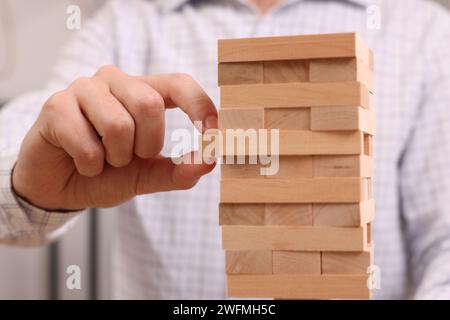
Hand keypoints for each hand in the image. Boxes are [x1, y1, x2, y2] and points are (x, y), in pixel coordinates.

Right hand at [12, 66, 216, 209]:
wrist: (60, 186)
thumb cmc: (105, 173)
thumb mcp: (147, 176)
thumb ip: (178, 171)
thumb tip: (211, 161)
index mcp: (142, 92)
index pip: (179, 84)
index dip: (200, 106)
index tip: (213, 134)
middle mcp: (114, 81)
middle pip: (150, 105)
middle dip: (144, 145)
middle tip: (127, 158)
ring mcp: (83, 89)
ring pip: (119, 124)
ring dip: (115, 157)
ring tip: (103, 159)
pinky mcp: (56, 105)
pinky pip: (87, 143)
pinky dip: (90, 165)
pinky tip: (80, 162)